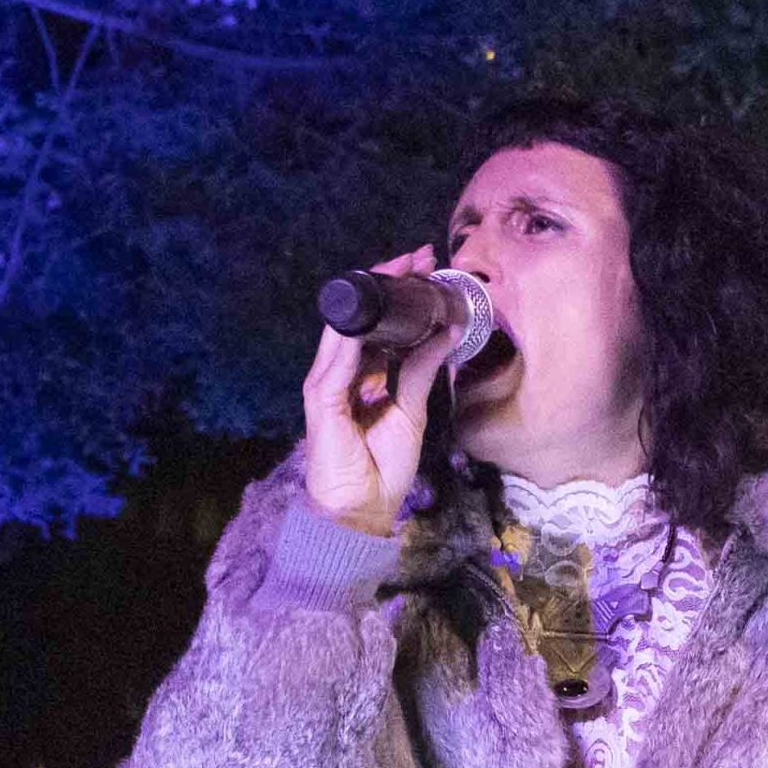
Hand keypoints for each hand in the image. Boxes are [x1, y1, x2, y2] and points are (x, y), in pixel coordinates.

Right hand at [299, 245, 464, 538]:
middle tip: (420, 256)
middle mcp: (341, 372)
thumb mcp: (411, 411)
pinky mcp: (320, 399)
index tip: (427, 269)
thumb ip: (421, 371)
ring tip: (403, 268)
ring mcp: (327, 383)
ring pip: (347, 326)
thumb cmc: (381, 469)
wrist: (361, 511)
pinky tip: (375, 309)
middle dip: (389, 281)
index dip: (399, 294)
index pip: (378, 323)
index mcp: (362, 375)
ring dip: (374, 294)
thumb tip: (447, 330)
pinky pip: (338, 358)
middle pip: (362, 316)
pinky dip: (355, 332)